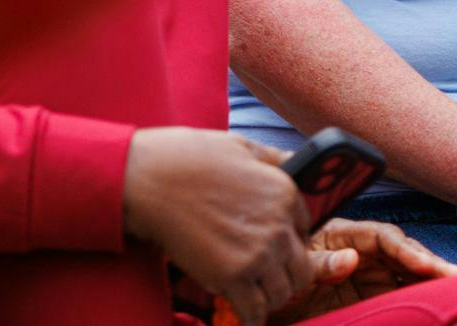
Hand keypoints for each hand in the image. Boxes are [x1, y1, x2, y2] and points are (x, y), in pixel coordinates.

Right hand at [122, 128, 312, 325]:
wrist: (150, 180)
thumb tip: (293, 161)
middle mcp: (280, 226)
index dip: (290, 244)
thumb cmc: (189, 160)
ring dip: (268, 298)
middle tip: (266, 281)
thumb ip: (273, 160)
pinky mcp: (231, 277)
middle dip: (286, 277)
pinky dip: (251, 319)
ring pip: (283, 293)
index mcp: (286, 194)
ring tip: (251, 296)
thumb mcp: (244, 147)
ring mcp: (259, 253)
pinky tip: (245, 319)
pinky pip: (255, 311)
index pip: (307, 232)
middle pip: (303, 268)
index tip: (275, 253)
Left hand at [268, 220, 456, 323]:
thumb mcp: (294, 270)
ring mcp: (371, 275)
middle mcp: (365, 252)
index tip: (424, 264)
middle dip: (434, 265)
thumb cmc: (277, 278)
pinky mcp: (373, 296)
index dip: (407, 249)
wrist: (266, 304)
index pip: (385, 237)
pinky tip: (442, 302)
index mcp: (346, 236)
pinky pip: (401, 294)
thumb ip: (321, 264)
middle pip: (406, 254)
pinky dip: (422, 297)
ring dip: (435, 280)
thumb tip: (351, 259)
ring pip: (410, 274)